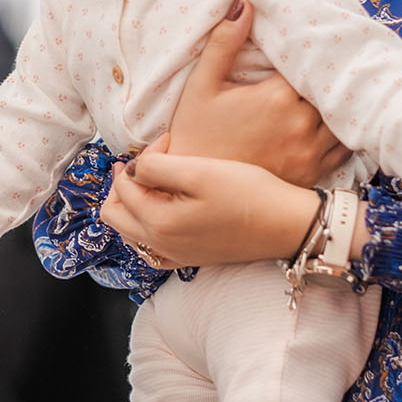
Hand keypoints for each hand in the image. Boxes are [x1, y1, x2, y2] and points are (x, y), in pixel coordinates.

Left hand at [101, 133, 322, 267]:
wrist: (286, 224)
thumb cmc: (248, 194)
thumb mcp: (199, 171)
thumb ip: (156, 168)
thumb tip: (134, 168)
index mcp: (158, 224)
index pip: (125, 185)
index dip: (141, 158)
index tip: (168, 143)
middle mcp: (161, 246)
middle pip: (114, 215)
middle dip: (124, 183)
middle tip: (149, 161)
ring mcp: (175, 256)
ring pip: (130, 231)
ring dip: (133, 203)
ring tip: (156, 180)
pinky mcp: (191, 258)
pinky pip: (150, 246)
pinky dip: (147, 224)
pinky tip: (165, 208)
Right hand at [169, 0, 352, 185]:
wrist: (195, 192)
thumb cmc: (196, 134)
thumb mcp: (202, 85)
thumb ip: (224, 42)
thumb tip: (244, 2)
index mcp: (277, 96)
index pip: (311, 62)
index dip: (312, 53)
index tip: (309, 47)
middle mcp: (301, 122)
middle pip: (330, 88)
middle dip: (327, 77)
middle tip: (326, 65)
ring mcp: (309, 150)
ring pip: (342, 117)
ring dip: (337, 105)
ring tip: (333, 92)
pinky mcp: (312, 172)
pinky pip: (343, 148)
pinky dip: (342, 133)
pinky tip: (334, 123)